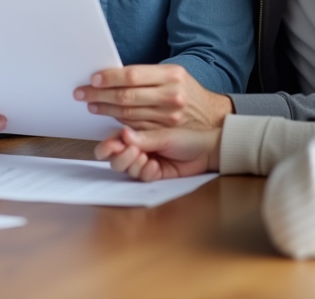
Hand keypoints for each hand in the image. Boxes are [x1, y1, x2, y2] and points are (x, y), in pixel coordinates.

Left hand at [74, 64, 234, 128]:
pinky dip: (119, 121)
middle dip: (100, 94)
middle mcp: (171, 95)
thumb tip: (112, 74)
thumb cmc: (186, 90)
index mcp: (172, 75)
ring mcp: (168, 116)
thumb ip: (147, 75)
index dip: (110, 78)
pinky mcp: (164, 131)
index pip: (132, 75)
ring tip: (92, 104)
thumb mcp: (173, 74)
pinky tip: (109, 115)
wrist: (211, 114)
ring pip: (128, 113)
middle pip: (127, 95)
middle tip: (82, 92)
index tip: (94, 79)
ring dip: (105, 109)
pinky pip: (135, 126)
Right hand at [94, 126, 220, 180]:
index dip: (107, 147)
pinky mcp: (154, 176)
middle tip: (134, 151)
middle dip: (121, 157)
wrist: (206, 152)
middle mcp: (138, 150)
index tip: (112, 146)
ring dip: (134, 165)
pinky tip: (156, 166)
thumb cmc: (188, 138)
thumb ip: (142, 138)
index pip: (112, 143)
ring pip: (127, 171)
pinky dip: (146, 173)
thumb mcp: (164, 135)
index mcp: (136, 137)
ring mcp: (145, 164)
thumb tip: (123, 135)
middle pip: (115, 161)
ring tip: (147, 158)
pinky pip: (142, 178)